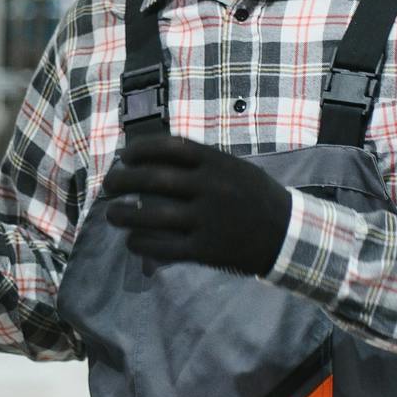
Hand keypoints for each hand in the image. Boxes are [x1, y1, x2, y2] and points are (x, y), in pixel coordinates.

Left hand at [102, 134, 295, 276]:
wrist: (287, 235)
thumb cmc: (255, 197)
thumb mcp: (234, 168)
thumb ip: (200, 163)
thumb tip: (152, 159)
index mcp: (217, 163)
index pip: (169, 147)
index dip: (140, 149)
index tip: (125, 156)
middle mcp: (210, 187)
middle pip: (153, 179)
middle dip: (123, 180)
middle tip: (109, 184)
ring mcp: (207, 220)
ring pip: (152, 215)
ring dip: (124, 214)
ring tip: (112, 214)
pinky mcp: (206, 250)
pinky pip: (164, 247)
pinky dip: (142, 244)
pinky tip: (133, 241)